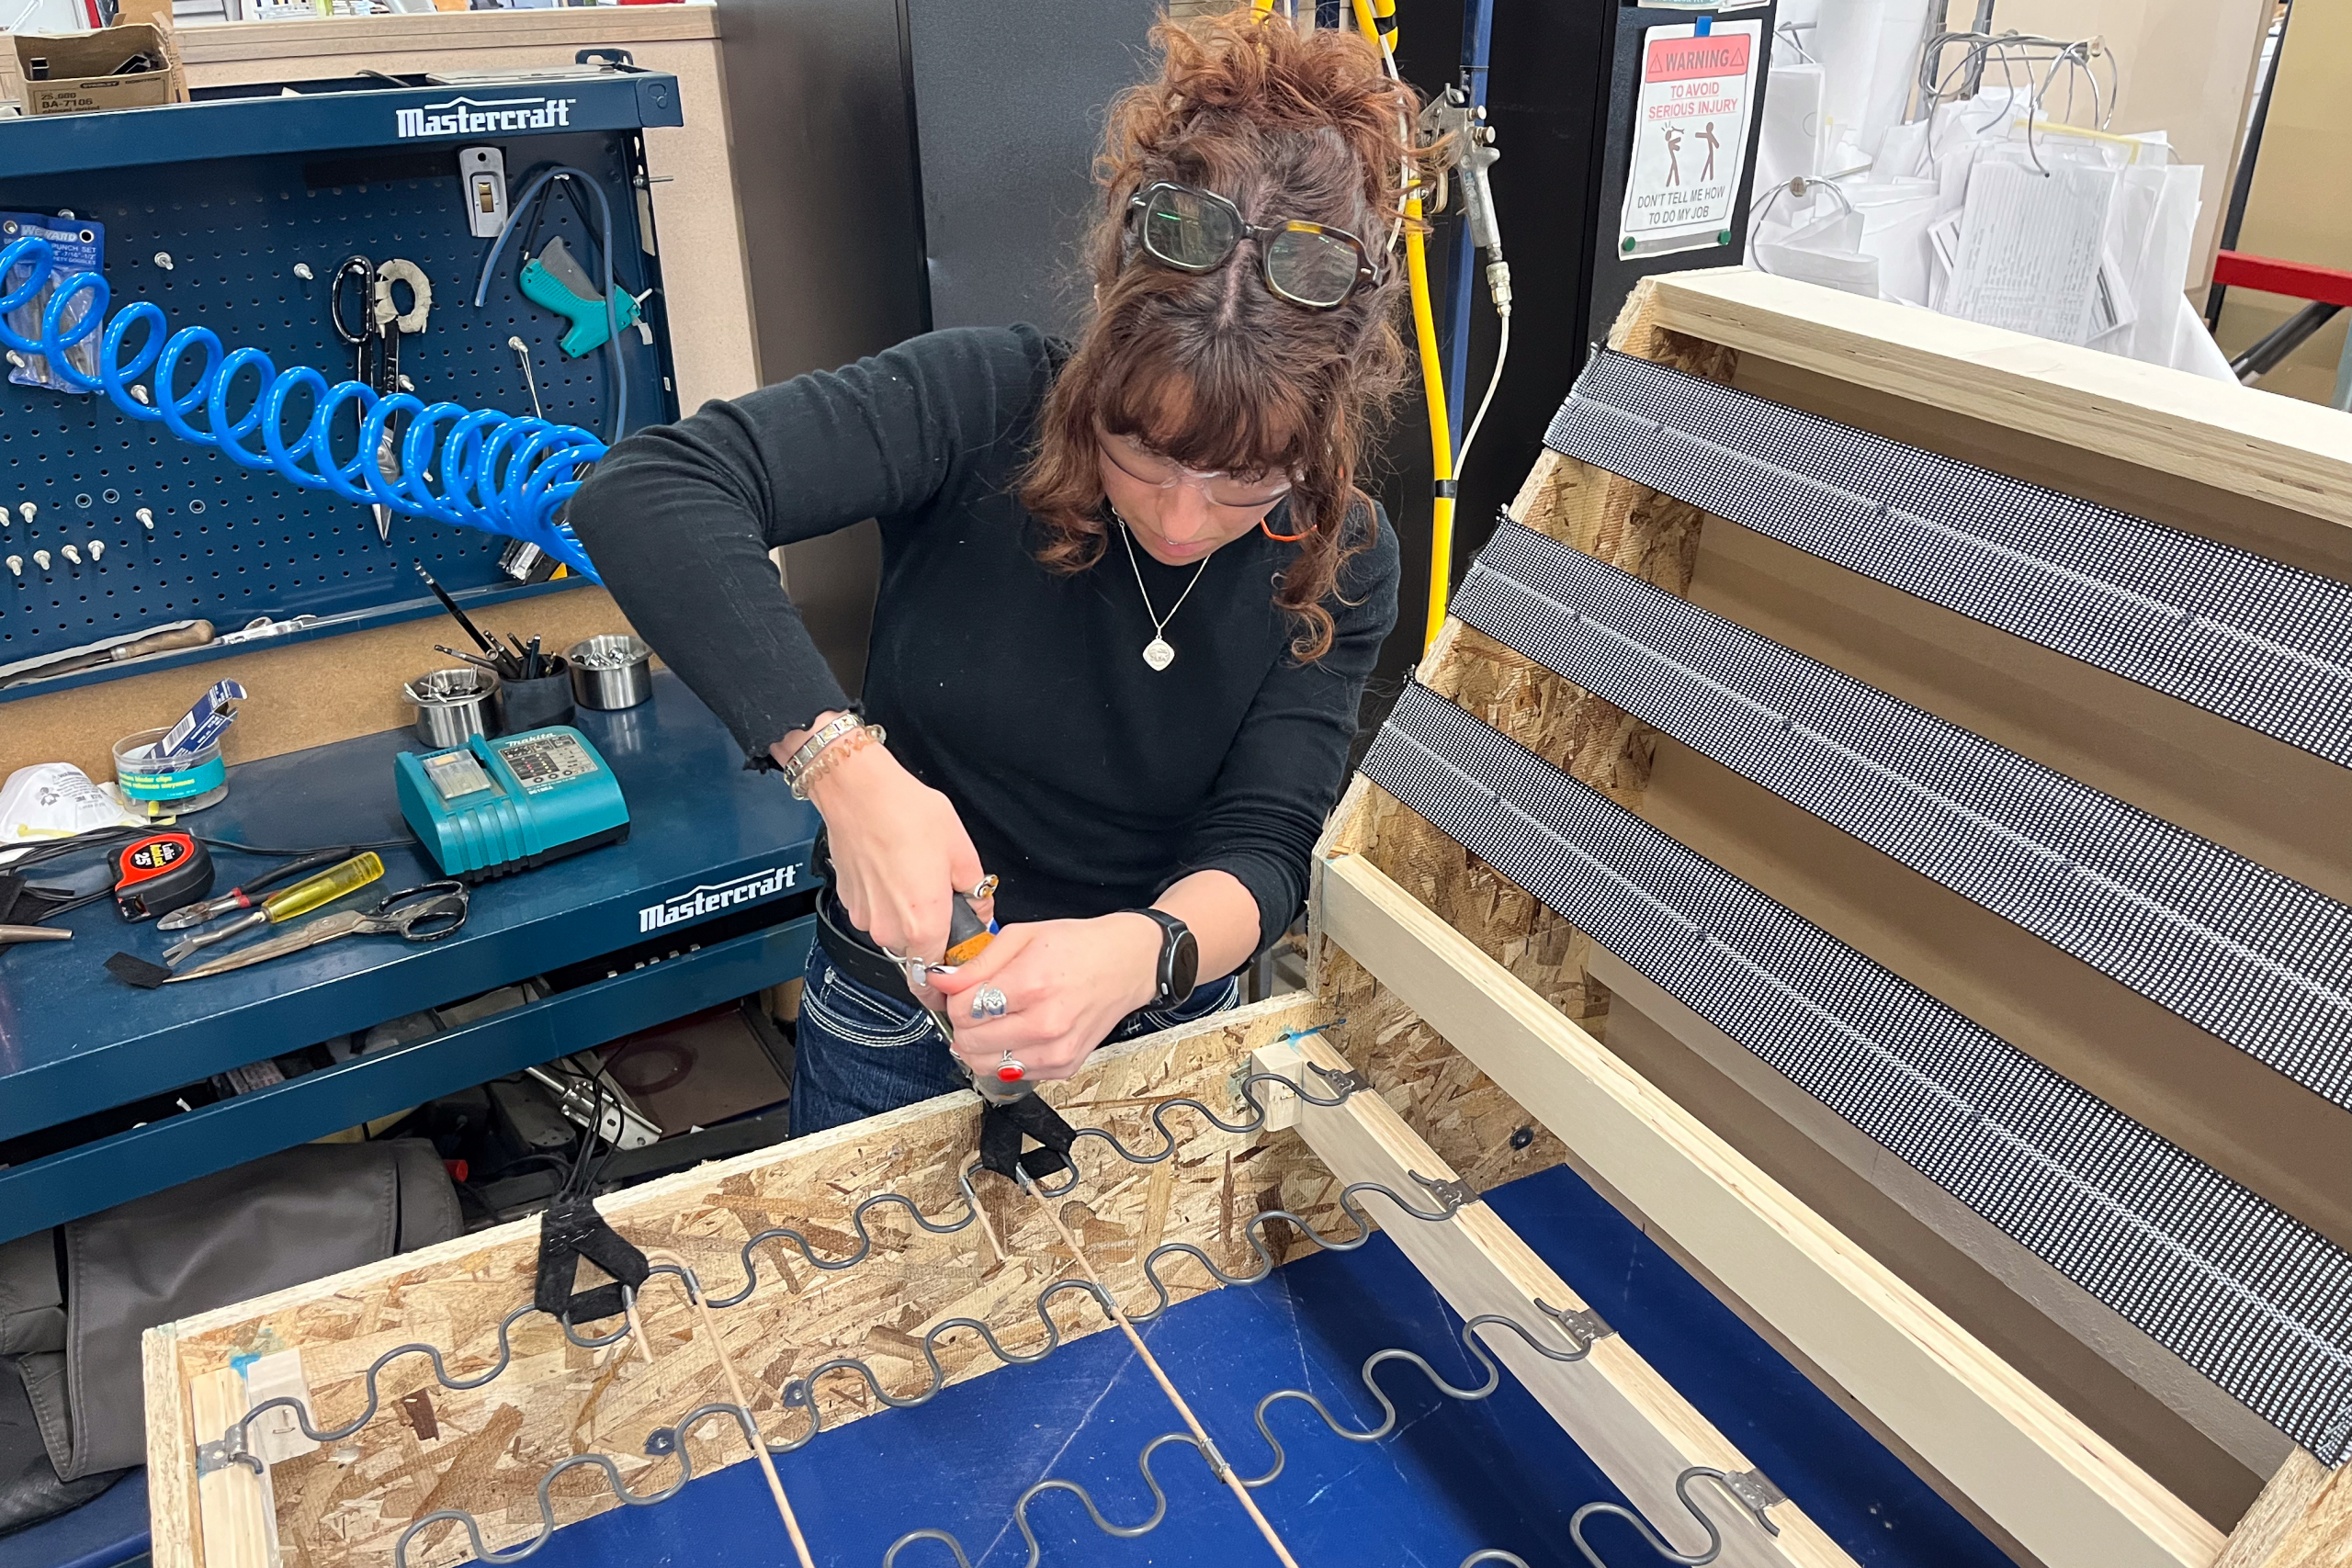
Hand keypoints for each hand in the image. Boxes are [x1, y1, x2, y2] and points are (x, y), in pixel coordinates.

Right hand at [781, 715, 986, 961]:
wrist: (858, 791)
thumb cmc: (907, 814)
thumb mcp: (961, 851)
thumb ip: (976, 891)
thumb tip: (980, 908)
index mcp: (923, 924)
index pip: (932, 978)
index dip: (946, 976)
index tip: (956, 964)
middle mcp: (889, 929)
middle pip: (915, 952)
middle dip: (931, 935)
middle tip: (942, 903)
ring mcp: (865, 917)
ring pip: (894, 932)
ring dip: (907, 917)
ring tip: (916, 877)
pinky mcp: (849, 901)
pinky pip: (875, 913)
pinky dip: (886, 902)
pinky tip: (894, 871)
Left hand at [928, 914, 1162, 1081]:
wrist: (1127, 965)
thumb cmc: (1079, 946)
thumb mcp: (1023, 936)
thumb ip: (977, 963)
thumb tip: (940, 982)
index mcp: (1032, 984)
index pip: (962, 1009)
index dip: (954, 997)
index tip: (963, 987)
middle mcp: (1045, 1024)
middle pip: (968, 1041)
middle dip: (963, 1022)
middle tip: (977, 1004)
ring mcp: (1056, 1051)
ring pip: (984, 1065)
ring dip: (979, 1044)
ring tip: (995, 1020)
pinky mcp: (1063, 1067)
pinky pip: (1011, 1073)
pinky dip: (1006, 1055)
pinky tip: (1020, 1031)